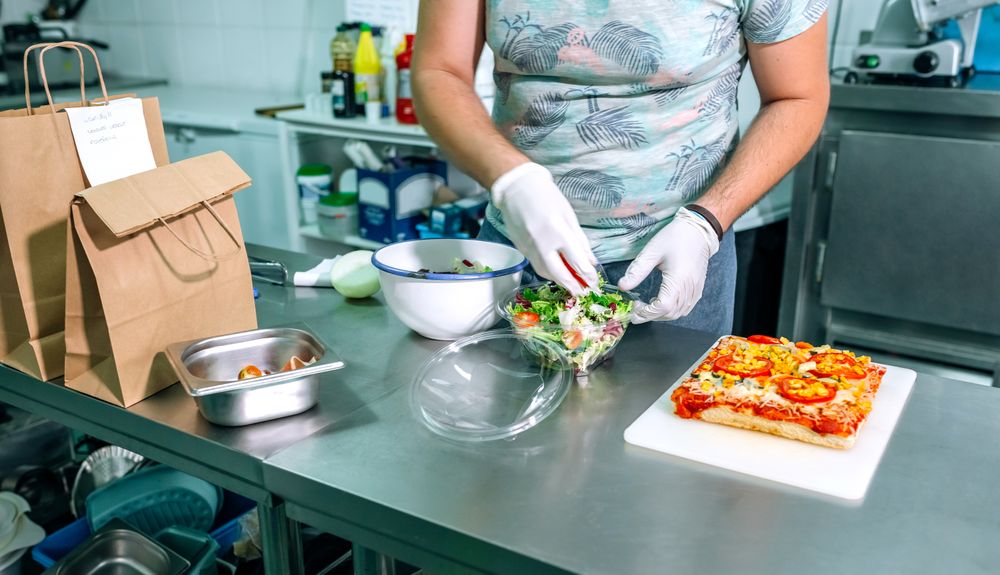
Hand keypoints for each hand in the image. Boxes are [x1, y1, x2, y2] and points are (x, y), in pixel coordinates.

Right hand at [491, 162, 597, 294]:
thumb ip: (580, 241)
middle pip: (560, 274)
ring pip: (547, 273)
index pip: (577, 262)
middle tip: (583, 293)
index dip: (588, 275)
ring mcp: (530, 248)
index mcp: (559, 232)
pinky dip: (549, 272)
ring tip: (572, 285)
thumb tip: (590, 262)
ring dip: (560, 282)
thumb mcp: (569, 216)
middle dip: (574, 287)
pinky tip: (557, 272)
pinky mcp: (521, 249)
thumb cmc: (546, 197)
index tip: (594, 282)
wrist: (516, 189)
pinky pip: (537, 266)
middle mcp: (543, 244)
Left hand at [617, 207, 719, 323]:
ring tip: (647, 306)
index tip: (633, 310)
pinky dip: (673, 310)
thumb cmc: (675, 237)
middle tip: (636, 309)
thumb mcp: (652, 251)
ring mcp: (696, 289)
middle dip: (651, 315)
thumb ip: (637, 271)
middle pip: (670, 314)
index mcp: (678, 279)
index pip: (662, 307)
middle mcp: (689, 288)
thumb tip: (621, 286)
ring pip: (678, 313)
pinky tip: (662, 302)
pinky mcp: (698, 288)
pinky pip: (686, 307)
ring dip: (661, 314)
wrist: (698, 230)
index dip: (646, 313)